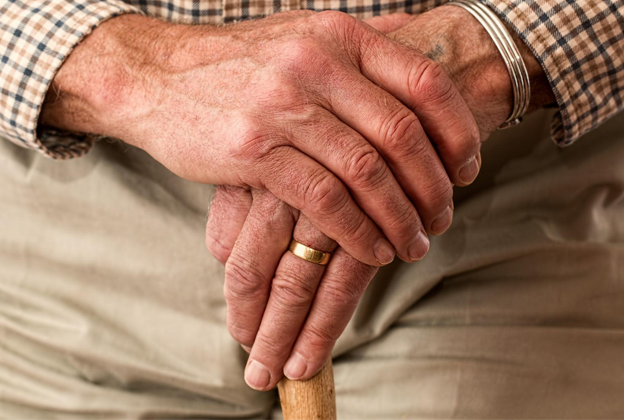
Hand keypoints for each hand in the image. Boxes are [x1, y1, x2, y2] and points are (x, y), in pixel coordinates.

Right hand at [206, 7, 554, 389]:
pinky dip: (357, 231)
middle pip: (401, 132)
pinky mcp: (253, 150)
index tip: (468, 167)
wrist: (154, 76)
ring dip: (399, 216)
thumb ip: (357, 40)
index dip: (458, 129)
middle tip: (442, 217)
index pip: (423, 80)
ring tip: (413, 243)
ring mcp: (282, 106)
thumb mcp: (299, 33)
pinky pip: (323, 198)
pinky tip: (371, 249)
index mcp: (337, 35)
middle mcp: (315, 64)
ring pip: (366, 171)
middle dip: (432, 185)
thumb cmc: (236, 65)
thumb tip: (414, 32)